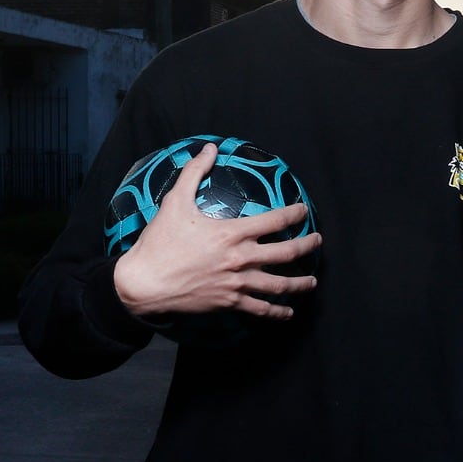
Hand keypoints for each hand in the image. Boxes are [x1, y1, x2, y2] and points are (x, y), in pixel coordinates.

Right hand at [114, 143, 321, 320]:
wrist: (144, 282)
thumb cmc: (159, 242)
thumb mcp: (175, 202)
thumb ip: (194, 173)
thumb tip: (209, 149)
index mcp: (232, 233)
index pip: (275, 221)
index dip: (293, 214)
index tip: (303, 210)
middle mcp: (240, 259)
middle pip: (286, 253)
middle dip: (307, 245)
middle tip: (317, 242)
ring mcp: (237, 283)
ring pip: (279, 285)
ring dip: (300, 283)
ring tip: (312, 282)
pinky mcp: (230, 303)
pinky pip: (261, 309)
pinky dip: (278, 312)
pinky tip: (288, 312)